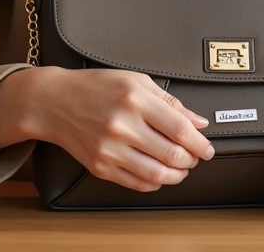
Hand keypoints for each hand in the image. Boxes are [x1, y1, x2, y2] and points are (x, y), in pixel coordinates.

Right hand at [33, 68, 215, 192]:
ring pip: (156, 174)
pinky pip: (135, 182)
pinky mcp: (99, 166)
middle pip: (171, 154)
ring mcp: (109, 149)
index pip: (180, 129)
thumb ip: (170, 102)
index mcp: (135, 99)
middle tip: (195, 157)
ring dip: (176, 175)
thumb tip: (197, 121)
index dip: (200, 143)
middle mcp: (122, 125)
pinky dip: (154, 182)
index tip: (207, 148)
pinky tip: (159, 174)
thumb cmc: (96, 87)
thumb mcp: (136, 81)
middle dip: (191, 160)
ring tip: (181, 168)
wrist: (55, 102)